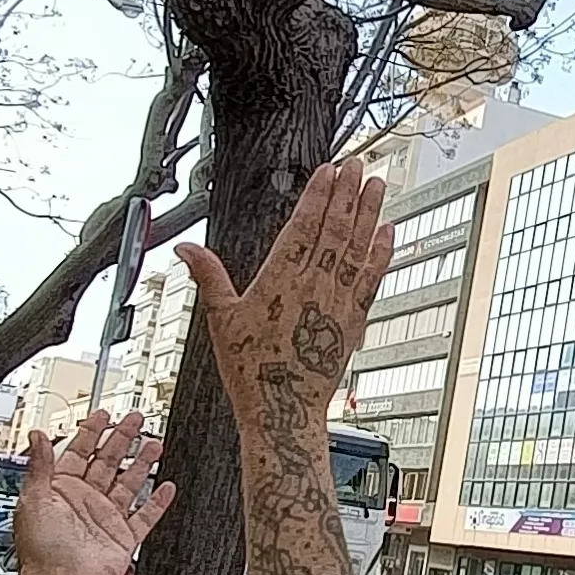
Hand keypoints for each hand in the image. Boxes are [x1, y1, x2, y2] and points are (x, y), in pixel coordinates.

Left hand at [0, 409, 168, 574]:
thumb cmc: (41, 552)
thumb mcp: (33, 500)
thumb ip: (40, 465)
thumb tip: (36, 434)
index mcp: (60, 490)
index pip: (78, 452)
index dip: (91, 432)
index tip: (102, 415)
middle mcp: (84, 502)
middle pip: (108, 462)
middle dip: (122, 439)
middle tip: (136, 420)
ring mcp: (105, 519)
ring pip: (129, 483)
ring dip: (142, 462)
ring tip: (156, 443)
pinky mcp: (123, 538)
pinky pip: (145, 516)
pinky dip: (157, 502)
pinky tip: (166, 486)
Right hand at [174, 162, 391, 436]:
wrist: (283, 411)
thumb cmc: (250, 369)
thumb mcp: (221, 320)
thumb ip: (208, 276)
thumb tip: (185, 248)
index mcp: (279, 280)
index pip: (304, 225)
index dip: (318, 194)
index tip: (329, 169)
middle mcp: (313, 285)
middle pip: (335, 228)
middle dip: (346, 192)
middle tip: (356, 163)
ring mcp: (337, 301)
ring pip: (358, 246)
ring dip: (369, 212)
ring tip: (376, 182)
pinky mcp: (354, 320)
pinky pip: (372, 278)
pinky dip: (382, 252)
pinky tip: (389, 230)